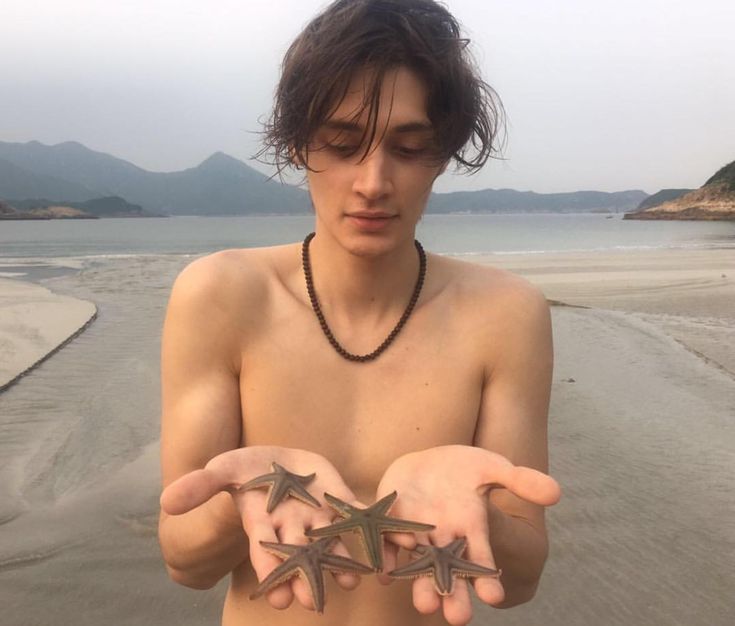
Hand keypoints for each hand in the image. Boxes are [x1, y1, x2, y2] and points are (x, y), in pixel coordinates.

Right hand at [160, 446, 364, 611]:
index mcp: (264, 521)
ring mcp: (318, 516)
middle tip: (313, 603)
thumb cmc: (250, 468)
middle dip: (305, 578)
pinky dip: (368, 530)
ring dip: (340, 562)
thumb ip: (201, 484)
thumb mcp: (224, 468)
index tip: (277, 596)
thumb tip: (166, 500)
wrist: (281, 459)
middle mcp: (292, 525)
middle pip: (299, 555)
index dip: (270, 570)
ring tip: (350, 583)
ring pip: (330, 543)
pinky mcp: (340, 502)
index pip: (265, 549)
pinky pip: (357, 517)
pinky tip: (379, 548)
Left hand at [376, 445, 560, 625]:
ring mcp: (415, 532)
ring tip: (424, 605)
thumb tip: (556, 492)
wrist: (427, 461)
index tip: (494, 597)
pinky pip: (384, 543)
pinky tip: (385, 573)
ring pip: (417, 564)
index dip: (487, 576)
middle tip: (458, 619)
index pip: (480, 557)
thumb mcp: (492, 467)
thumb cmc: (465, 468)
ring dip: (419, 584)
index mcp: (469, 526)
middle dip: (453, 595)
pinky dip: (384, 556)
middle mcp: (443, 536)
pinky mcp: (389, 522)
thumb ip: (519, 480)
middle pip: (449, 571)